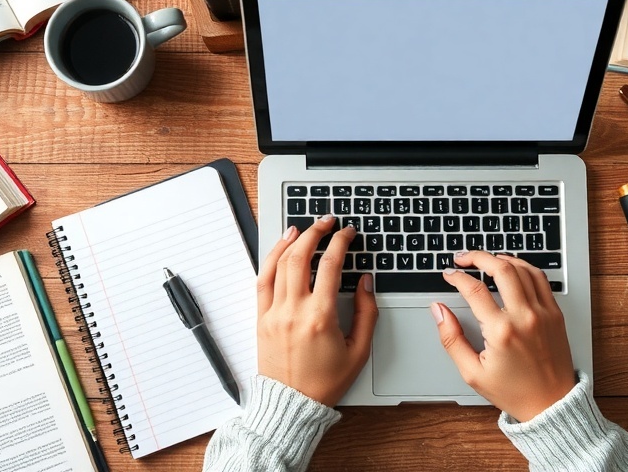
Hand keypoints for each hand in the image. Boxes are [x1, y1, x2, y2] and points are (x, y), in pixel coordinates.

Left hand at [257, 215, 377, 405]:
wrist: (292, 405)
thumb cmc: (325, 382)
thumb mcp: (359, 351)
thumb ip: (366, 312)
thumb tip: (365, 281)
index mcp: (320, 317)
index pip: (330, 265)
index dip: (341, 242)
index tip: (348, 233)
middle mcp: (294, 310)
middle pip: (301, 257)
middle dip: (316, 232)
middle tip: (328, 222)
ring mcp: (274, 312)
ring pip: (280, 264)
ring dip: (292, 240)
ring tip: (304, 227)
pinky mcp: (261, 318)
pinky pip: (263, 280)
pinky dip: (271, 259)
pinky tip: (281, 248)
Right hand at [432, 251, 575, 421]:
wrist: (550, 404)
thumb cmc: (513, 391)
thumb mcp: (472, 372)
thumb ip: (451, 338)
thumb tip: (438, 311)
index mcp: (501, 332)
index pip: (474, 289)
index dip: (456, 277)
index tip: (448, 274)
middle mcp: (524, 317)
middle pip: (500, 268)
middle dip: (478, 257)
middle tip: (463, 258)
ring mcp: (542, 313)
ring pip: (522, 268)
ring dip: (501, 258)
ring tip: (485, 260)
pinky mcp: (555, 314)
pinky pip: (540, 279)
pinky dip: (524, 267)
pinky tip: (511, 268)